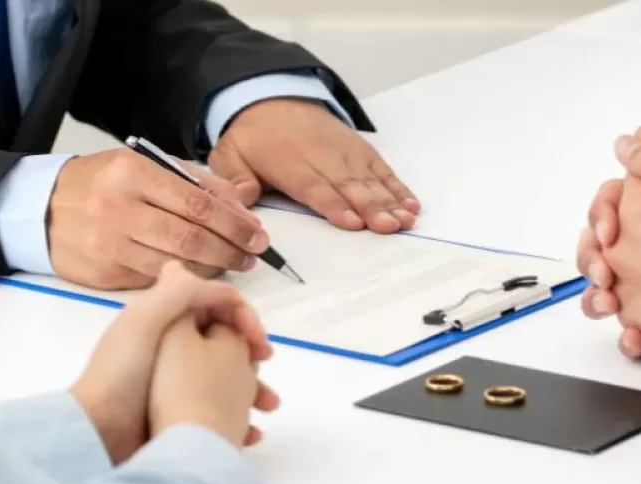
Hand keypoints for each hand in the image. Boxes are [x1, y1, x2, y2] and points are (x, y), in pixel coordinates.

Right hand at [48, 148, 268, 289]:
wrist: (39, 210)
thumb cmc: (102, 183)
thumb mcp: (144, 166)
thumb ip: (196, 181)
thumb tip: (243, 202)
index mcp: (133, 173)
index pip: (198, 204)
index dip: (235, 223)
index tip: (258, 235)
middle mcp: (119, 208)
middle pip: (191, 237)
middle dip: (230, 249)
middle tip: (252, 255)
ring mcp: (109, 244)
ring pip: (175, 264)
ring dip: (212, 268)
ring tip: (231, 265)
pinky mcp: (104, 273)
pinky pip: (154, 280)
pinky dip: (182, 280)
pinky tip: (198, 275)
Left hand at [70, 261, 273, 462]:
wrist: (98, 432)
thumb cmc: (124, 371)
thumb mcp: (148, 317)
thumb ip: (184, 291)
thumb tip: (226, 290)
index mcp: (164, 316)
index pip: (216, 303)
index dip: (242, 315)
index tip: (259, 343)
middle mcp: (172, 343)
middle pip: (225, 337)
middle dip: (251, 351)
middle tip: (264, 367)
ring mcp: (176, 379)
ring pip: (227, 374)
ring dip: (252, 386)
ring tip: (267, 406)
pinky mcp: (178, 410)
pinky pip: (218, 408)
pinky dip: (238, 416)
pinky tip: (249, 430)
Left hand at [209, 98, 420, 233]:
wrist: (272, 99)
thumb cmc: (253, 138)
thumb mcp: (229, 153)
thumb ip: (234, 177)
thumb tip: (243, 198)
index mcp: (289, 163)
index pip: (314, 186)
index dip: (334, 204)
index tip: (351, 221)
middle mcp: (322, 157)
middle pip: (349, 185)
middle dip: (370, 207)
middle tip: (387, 226)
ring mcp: (345, 153)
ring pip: (369, 178)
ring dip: (389, 200)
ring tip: (405, 220)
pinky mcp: (360, 150)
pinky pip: (382, 169)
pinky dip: (398, 187)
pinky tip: (411, 204)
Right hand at [576, 173, 640, 358]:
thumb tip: (628, 140)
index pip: (611, 201)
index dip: (603, 211)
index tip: (609, 233)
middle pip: (598, 244)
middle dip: (591, 258)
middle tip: (605, 275)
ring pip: (601, 288)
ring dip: (596, 298)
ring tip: (611, 308)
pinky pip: (625, 327)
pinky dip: (625, 336)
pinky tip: (637, 337)